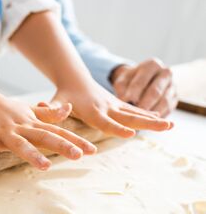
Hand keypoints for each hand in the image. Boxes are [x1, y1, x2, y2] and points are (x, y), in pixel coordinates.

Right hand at [0, 94, 96, 171]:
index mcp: (32, 123)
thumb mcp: (28, 110)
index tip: (92, 150)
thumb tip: (69, 109)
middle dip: (62, 146)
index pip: (57, 132)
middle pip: (44, 136)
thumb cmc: (3, 107)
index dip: (74, 140)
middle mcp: (22, 127)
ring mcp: (4, 131)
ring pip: (20, 143)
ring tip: (45, 167)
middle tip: (79, 156)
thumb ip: (48, 113)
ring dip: (32, 154)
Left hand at [51, 82, 173, 137]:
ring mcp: (115, 105)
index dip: (118, 128)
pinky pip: (135, 111)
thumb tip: (42, 106)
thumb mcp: (55, 100)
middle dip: (147, 122)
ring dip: (153, 118)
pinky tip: (162, 120)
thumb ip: (50, 107)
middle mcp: (107, 107)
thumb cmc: (64, 94)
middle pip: (129, 116)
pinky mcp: (119, 104)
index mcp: (93, 110)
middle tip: (166, 126)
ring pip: (136, 112)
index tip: (132, 134)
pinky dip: (148, 115)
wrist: (75, 79)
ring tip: (171, 125)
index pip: (106, 122)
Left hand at [111, 59, 177, 116]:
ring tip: (141, 122)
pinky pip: (168, 109)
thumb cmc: (129, 81)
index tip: (126, 101)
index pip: (142, 80)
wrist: (140, 81)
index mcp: (152, 65)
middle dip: (144, 104)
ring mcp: (172, 86)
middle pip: (155, 91)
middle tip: (135, 114)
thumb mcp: (122, 80)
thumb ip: (122, 88)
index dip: (133, 92)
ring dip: (153, 113)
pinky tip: (149, 124)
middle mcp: (165, 73)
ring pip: (164, 101)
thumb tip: (123, 100)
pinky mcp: (174, 99)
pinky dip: (159, 117)